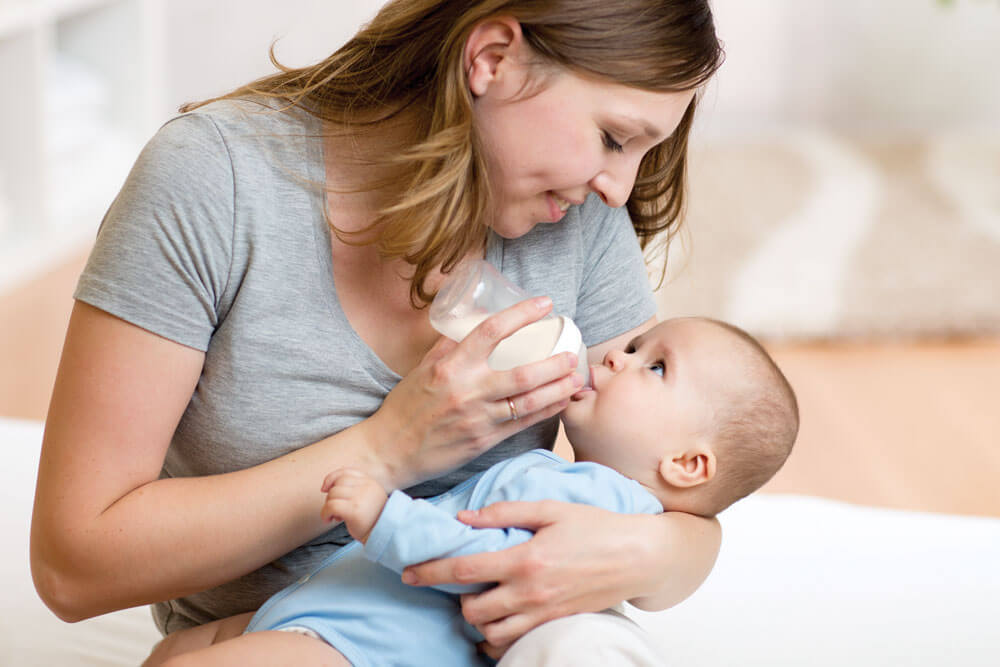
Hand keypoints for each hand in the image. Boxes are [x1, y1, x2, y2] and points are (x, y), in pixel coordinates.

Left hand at [320, 468, 388, 543]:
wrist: (384, 536)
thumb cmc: (371, 520)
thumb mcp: (367, 498)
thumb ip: (354, 489)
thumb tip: (327, 487)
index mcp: (370, 482)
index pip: (346, 472)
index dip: (331, 478)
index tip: (324, 488)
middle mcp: (367, 487)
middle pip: (338, 483)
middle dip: (331, 496)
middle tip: (335, 510)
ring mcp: (361, 498)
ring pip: (333, 494)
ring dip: (328, 506)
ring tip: (336, 517)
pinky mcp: (354, 511)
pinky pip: (331, 506)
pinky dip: (325, 513)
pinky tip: (329, 520)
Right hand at [366, 297, 583, 488]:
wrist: (390, 450)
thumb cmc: (406, 406)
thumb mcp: (422, 368)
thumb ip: (449, 346)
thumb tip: (472, 321)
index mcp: (450, 365)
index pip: (492, 331)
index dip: (522, 314)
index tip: (544, 304)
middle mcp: (466, 390)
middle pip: (523, 374)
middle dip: (554, 363)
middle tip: (572, 354)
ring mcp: (477, 417)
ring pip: (528, 401)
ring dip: (558, 389)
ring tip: (576, 378)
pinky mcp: (483, 440)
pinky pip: (522, 422)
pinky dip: (545, 411)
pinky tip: (560, 402)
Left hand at [400, 501, 663, 658]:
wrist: (638, 556)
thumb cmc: (595, 527)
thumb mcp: (550, 508)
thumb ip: (504, 512)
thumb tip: (464, 518)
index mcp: (525, 558)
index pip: (465, 570)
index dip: (431, 572)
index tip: (409, 573)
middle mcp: (530, 591)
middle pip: (472, 610)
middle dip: (457, 600)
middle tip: (458, 585)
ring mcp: (543, 613)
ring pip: (490, 634)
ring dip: (477, 621)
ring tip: (480, 601)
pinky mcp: (554, 624)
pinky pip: (513, 644)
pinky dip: (498, 638)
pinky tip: (499, 620)